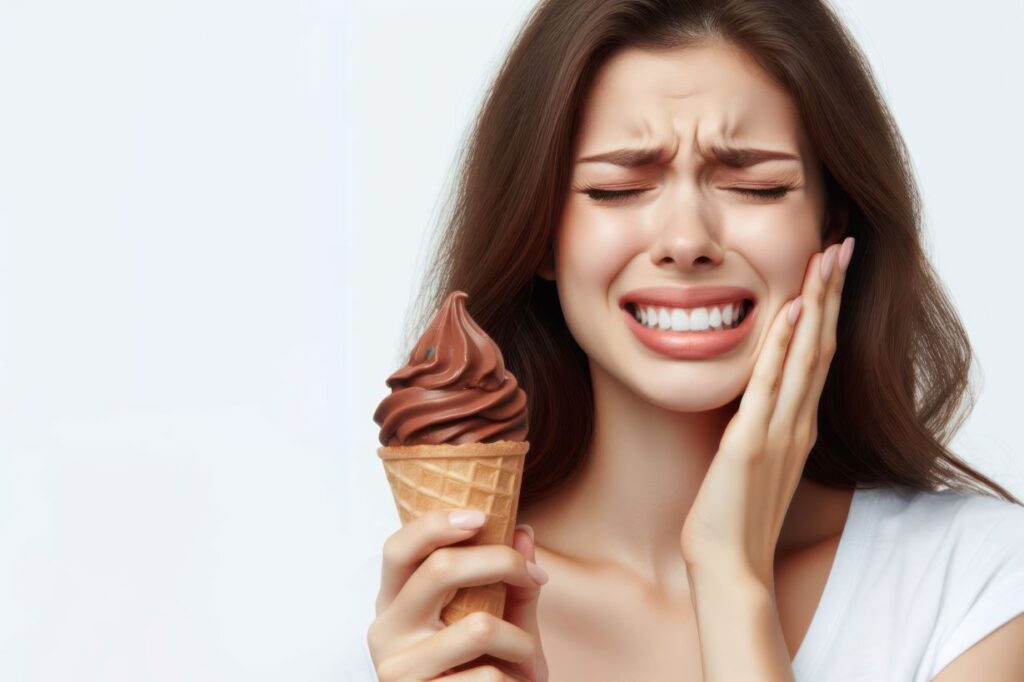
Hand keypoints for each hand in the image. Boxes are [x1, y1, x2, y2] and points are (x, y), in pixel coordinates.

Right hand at [367, 509, 549, 680]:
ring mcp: (399, 671)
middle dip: (502, 562)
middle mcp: (386, 632)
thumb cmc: (482, 672)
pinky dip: (518, 679)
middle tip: (534, 576)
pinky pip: (489, 676)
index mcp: (396, 603)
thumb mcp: (497, 622)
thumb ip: (510, 583)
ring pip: (479, 626)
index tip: (481, 515)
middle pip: (440, 569)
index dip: (436, 524)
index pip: (398, 548)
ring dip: (523, 642)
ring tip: (531, 661)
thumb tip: (525, 532)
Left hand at [679, 237, 853, 585]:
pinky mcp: (750, 444)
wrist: (728, 566)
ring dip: (818, 304)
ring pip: (806, 357)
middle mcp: (796, 424)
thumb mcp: (752, 463)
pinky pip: (769, 387)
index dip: (827, 310)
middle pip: (822, 346)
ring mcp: (778, 433)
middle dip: (833, 292)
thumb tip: (752, 403)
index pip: (818, 357)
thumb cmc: (733, 518)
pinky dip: (782, 347)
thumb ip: (759, 430)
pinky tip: (792, 312)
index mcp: (796, 427)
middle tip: (843, 244)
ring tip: (827, 258)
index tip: (831, 270)